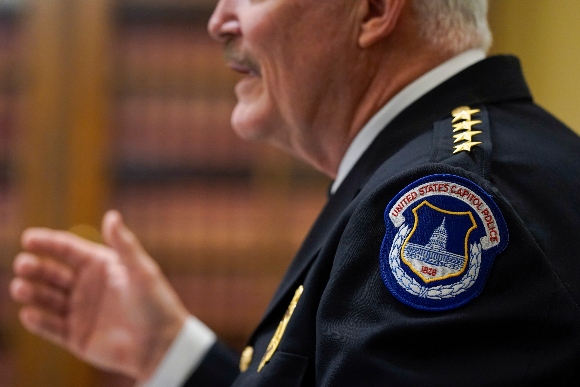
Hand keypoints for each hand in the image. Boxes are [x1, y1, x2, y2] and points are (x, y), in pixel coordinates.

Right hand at [9, 210, 189, 380]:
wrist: (161, 343)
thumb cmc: (156, 302)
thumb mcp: (141, 270)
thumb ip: (124, 244)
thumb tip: (112, 215)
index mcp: (99, 265)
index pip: (67, 250)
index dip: (48, 243)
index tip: (28, 238)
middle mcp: (85, 286)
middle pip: (52, 273)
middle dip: (35, 267)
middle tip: (23, 264)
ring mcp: (79, 311)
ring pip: (47, 299)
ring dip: (32, 292)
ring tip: (20, 287)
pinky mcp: (75, 336)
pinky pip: (51, 327)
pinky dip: (38, 321)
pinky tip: (30, 314)